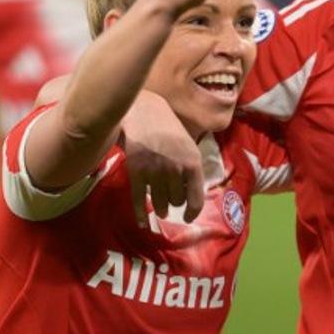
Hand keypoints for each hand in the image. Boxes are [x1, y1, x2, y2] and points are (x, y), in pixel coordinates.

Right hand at [121, 91, 204, 224]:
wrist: (144, 111)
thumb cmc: (169, 128)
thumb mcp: (189, 146)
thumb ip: (192, 169)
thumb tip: (192, 195)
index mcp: (193, 163)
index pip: (196, 198)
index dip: (192, 212)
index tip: (188, 217)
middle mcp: (176, 169)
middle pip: (176, 201)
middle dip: (174, 201)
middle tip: (170, 198)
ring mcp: (155, 171)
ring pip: (160, 203)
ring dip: (160, 208)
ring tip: (159, 209)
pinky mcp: (137, 172)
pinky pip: (139, 200)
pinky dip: (140, 214)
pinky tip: (142, 222)